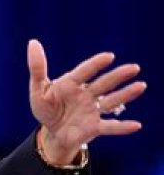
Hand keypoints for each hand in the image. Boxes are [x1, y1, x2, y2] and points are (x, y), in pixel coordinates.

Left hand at [27, 39, 145, 162]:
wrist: (52, 132)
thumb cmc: (46, 108)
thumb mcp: (37, 89)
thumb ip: (37, 67)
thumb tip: (33, 42)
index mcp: (71, 84)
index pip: (84, 71)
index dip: (95, 64)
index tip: (109, 56)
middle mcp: (85, 95)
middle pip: (103, 83)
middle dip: (118, 76)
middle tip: (134, 67)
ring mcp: (92, 110)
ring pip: (111, 101)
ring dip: (125, 95)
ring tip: (140, 86)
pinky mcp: (94, 127)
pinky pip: (110, 127)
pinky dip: (122, 126)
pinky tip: (136, 125)